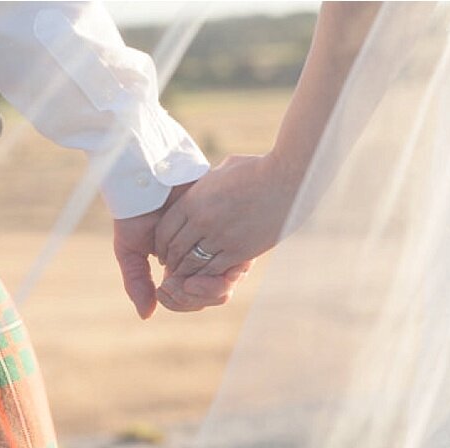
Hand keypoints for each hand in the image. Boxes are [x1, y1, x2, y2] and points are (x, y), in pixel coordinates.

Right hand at [114, 185, 245, 318]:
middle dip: (194, 298)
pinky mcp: (231, 233)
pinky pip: (235, 265)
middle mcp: (203, 260)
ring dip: (206, 290)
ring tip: (189, 281)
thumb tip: (147, 315)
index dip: (180, 302)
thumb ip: (137, 283)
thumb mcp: (130, 253)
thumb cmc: (134, 215)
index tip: (164, 291)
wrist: (148, 180)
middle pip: (211, 295)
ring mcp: (219, 247)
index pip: (190, 298)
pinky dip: (221, 275)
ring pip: (225, 284)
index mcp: (182, 267)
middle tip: (173, 287)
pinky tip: (201, 271)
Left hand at [154, 154, 297, 282]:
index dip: (160, 245)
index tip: (163, 250)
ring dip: (186, 271)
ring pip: (191, 264)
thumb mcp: (222, 170)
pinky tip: (206, 275)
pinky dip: (205, 276)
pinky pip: (212, 270)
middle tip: (172, 266)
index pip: (163, 231)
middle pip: (174, 250)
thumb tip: (197, 187)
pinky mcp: (239, 251)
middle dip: (171, 261)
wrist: (288, 177)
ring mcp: (220, 237)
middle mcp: (202, 220)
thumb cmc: (258, 168)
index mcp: (194, 199)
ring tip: (186, 273)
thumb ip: (205, 185)